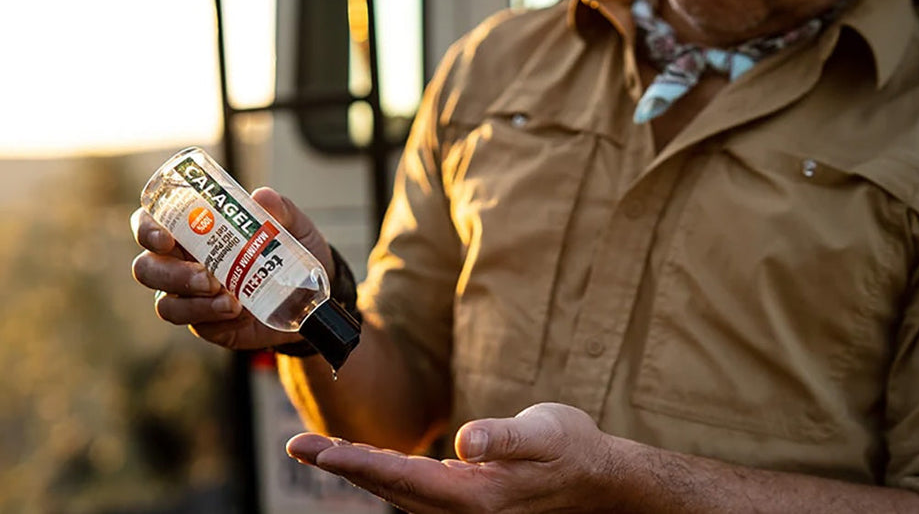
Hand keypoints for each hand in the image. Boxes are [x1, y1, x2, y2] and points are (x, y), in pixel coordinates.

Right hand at [131, 187, 333, 348]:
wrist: (311, 298)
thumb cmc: (292, 255)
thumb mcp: (294, 228)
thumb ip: (280, 210)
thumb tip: (262, 197)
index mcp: (192, 231)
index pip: (150, 224)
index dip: (147, 230)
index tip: (166, 238)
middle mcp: (182, 263)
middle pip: (147, 268)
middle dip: (170, 273)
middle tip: (208, 277)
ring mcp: (191, 297)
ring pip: (165, 303)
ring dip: (193, 302)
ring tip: (229, 299)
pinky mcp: (206, 323)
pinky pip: (195, 324)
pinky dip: (213, 317)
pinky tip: (238, 312)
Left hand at [286, 402, 619, 512]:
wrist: (600, 479)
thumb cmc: (573, 449)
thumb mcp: (547, 433)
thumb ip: (506, 437)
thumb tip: (466, 442)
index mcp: (477, 496)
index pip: (403, 478)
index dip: (358, 462)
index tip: (317, 448)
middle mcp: (464, 511)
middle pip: (389, 490)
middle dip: (343, 466)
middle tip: (299, 445)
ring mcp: (465, 512)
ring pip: (397, 494)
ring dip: (358, 472)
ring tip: (321, 450)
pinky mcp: (467, 503)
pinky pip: (413, 492)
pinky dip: (384, 476)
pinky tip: (368, 464)